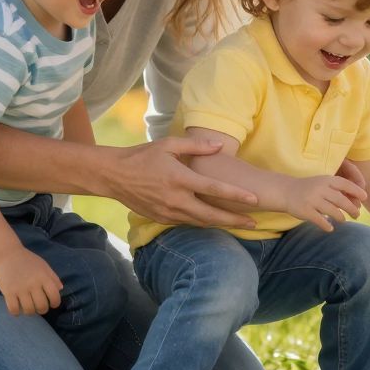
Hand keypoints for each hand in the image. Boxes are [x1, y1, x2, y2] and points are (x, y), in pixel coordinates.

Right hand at [0, 250, 63, 316]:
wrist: (6, 253)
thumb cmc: (26, 260)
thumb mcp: (43, 265)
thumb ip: (53, 277)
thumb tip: (60, 289)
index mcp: (44, 277)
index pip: (55, 296)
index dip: (55, 303)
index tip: (51, 304)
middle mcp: (33, 284)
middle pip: (42, 306)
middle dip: (42, 310)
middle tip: (38, 306)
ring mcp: (20, 289)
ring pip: (29, 310)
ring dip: (29, 312)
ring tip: (27, 307)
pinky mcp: (8, 292)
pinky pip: (14, 309)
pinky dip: (16, 312)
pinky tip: (16, 307)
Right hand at [101, 135, 255, 228]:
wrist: (114, 176)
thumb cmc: (142, 155)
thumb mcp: (168, 144)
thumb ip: (196, 145)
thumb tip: (220, 145)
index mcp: (179, 178)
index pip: (214, 189)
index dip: (236, 196)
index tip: (255, 200)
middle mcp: (175, 199)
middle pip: (212, 214)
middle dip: (235, 220)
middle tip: (255, 223)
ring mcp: (168, 212)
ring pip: (200, 222)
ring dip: (221, 225)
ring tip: (240, 225)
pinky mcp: (161, 219)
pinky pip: (187, 223)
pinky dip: (203, 223)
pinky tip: (215, 222)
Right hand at [285, 174, 364, 232]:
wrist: (286, 191)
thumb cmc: (311, 189)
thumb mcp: (323, 184)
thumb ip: (338, 191)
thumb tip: (358, 202)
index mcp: (326, 180)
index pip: (345, 184)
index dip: (356, 191)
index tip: (365, 198)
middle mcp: (320, 189)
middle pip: (341, 200)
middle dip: (352, 209)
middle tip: (357, 215)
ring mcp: (312, 200)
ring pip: (333, 211)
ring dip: (341, 217)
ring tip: (343, 220)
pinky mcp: (305, 211)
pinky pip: (320, 221)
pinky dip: (327, 226)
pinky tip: (330, 228)